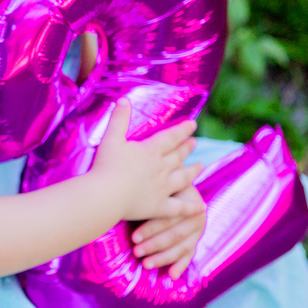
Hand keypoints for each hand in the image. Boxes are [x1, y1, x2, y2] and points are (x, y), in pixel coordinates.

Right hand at [90, 100, 200, 222]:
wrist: (106, 195)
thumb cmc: (106, 166)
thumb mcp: (111, 138)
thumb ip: (118, 119)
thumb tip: (123, 99)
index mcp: (150, 151)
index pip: (171, 137)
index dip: (182, 130)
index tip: (193, 125)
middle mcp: (161, 168)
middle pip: (178, 156)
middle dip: (187, 148)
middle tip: (195, 143)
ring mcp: (163, 188)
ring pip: (183, 178)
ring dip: (193, 171)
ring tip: (201, 166)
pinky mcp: (159, 207)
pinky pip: (179, 207)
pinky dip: (191, 207)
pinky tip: (202, 207)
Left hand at [131, 185, 206, 277]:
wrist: (176, 189)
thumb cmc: (158, 189)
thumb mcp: (156, 189)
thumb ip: (148, 197)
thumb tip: (125, 206)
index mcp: (189, 200)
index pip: (168, 218)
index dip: (150, 229)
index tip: (133, 238)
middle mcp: (197, 216)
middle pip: (175, 234)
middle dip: (154, 245)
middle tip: (136, 252)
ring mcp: (198, 231)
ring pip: (181, 248)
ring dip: (163, 258)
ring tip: (146, 264)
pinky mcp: (195, 242)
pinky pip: (188, 255)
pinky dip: (180, 266)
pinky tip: (172, 275)